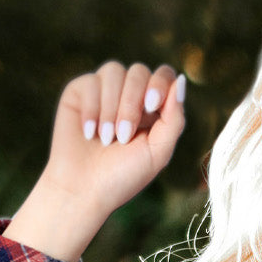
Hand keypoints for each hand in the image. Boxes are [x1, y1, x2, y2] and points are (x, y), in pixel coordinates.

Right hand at [6, 60, 185, 261]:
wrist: (83, 190)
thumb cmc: (123, 176)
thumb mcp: (158, 152)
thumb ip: (174, 118)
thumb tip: (181, 79)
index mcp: (153, 109)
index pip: (163, 75)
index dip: (159, 83)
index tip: (151, 106)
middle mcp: (129, 95)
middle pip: (139, 71)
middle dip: (132, 103)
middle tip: (123, 136)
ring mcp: (104, 91)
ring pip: (114, 71)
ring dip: (111, 108)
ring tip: (105, 139)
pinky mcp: (80, 92)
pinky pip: (90, 81)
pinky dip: (91, 109)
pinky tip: (88, 132)